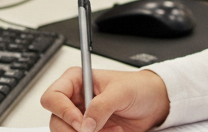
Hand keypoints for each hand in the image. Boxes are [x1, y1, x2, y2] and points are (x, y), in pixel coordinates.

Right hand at [42, 67, 168, 131]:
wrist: (154, 104)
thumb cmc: (139, 88)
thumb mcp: (121, 92)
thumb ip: (102, 105)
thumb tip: (86, 123)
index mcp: (76, 81)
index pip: (53, 97)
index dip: (63, 111)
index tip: (80, 122)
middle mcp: (74, 100)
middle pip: (56, 121)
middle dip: (73, 130)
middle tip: (92, 131)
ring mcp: (81, 118)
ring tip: (110, 130)